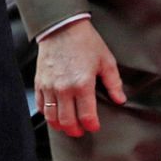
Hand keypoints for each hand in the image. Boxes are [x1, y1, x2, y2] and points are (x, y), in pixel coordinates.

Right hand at [35, 19, 125, 137]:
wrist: (62, 28)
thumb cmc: (86, 43)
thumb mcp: (106, 61)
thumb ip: (113, 83)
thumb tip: (120, 99)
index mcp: (83, 84)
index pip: (86, 115)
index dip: (91, 125)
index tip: (94, 127)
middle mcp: (64, 89)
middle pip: (67, 121)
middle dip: (75, 130)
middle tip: (81, 131)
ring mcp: (49, 87)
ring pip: (52, 117)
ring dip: (60, 126)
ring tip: (67, 127)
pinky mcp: (39, 83)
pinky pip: (41, 106)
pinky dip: (47, 115)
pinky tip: (54, 115)